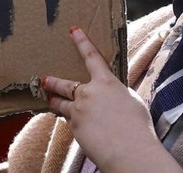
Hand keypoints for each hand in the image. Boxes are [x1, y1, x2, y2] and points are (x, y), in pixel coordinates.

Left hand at [43, 27, 182, 172]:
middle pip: (66, 84)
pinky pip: (70, 122)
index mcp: (106, 83)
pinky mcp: (74, 128)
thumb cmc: (137, 127)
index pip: (91, 57)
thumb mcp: (131, 101)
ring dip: (55, 100)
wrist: (129, 151)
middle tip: (45, 79)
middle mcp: (88, 93)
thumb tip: (110, 95)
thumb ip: (116, 94)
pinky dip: (72, 122)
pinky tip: (78, 126)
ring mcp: (78, 111)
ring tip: (48, 98)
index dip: (81, 42)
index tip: (73, 31)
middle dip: (54, 81)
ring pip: (61, 103)